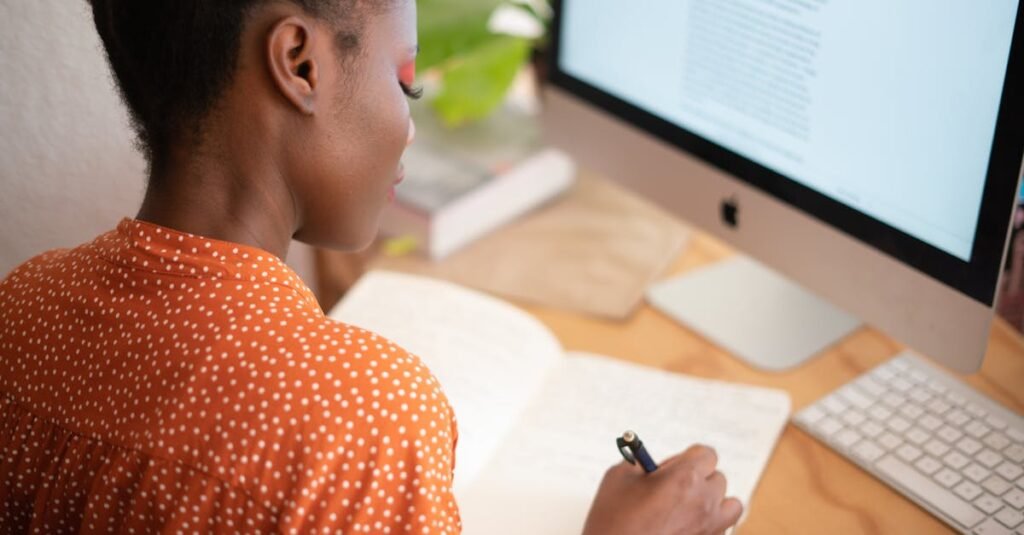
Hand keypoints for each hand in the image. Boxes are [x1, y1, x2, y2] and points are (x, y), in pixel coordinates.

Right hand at [581, 445, 742, 534]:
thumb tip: (650, 464)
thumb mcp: (617, 478)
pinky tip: (684, 530)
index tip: (674, 466)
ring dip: (715, 504)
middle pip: (718, 479)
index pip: (707, 454)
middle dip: (698, 480)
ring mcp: (710, 529)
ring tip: (690, 510)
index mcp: (685, 478)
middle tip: (672, 489)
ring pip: (731, 506)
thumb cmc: (612, 523)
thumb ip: (640, 463)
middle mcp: (705, 502)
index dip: (689, 458)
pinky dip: (708, 528)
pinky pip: (721, 531)